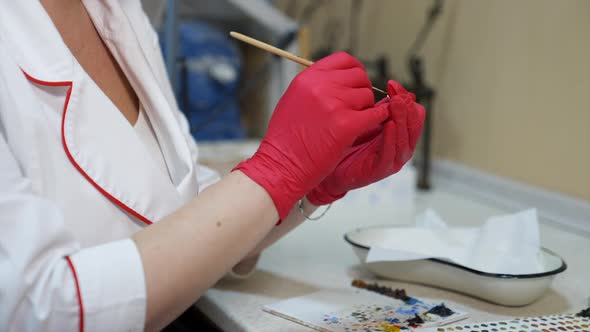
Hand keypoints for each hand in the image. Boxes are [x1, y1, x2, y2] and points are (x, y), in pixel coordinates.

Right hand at [233, 52, 389, 218]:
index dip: (355, 71)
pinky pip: (376, 114)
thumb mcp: (294, 100)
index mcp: (308, 78)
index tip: (356, 83)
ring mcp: (335, 105)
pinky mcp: (347, 125)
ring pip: (368, 96)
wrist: (282, 166)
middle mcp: (321, 86)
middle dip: (362, 91)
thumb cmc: (286, 139)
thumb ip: (315, 85)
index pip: (344, 59)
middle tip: (357, 108)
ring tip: (354, 122)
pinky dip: (378, 119)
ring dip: (366, 109)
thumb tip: (338, 77)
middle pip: (359, 76)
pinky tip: (372, 125)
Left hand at [306, 80, 424, 204]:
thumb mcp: (366, 121)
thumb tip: (389, 85)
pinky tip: (388, 125)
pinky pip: (392, 152)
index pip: (414, 111)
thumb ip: (379, 108)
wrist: (331, 169)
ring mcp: (394, 159)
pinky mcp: (382, 169)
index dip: (405, 97)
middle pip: (414, 123)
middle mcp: (402, 146)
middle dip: (406, 106)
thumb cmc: (349, 144)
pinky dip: (391, 138)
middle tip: (396, 93)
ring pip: (406, 137)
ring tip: (395, 104)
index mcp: (401, 133)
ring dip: (401, 119)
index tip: (392, 84)